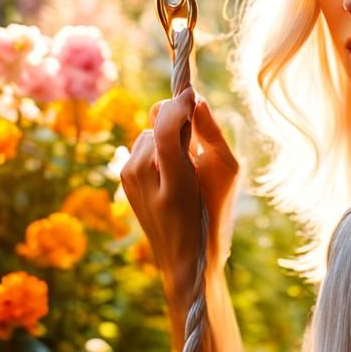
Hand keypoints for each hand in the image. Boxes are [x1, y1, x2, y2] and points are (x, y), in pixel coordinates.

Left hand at [120, 86, 239, 295]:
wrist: (184, 257)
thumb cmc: (215, 212)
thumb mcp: (227, 174)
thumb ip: (212, 135)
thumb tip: (197, 100)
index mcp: (174, 184)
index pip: (165, 130)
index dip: (177, 106)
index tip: (192, 94)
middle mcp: (143, 180)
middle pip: (158, 126)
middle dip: (177, 123)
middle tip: (195, 141)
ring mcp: (129, 181)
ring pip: (148, 134)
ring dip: (166, 138)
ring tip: (184, 163)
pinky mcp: (124, 181)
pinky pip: (141, 148)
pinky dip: (157, 150)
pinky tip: (169, 171)